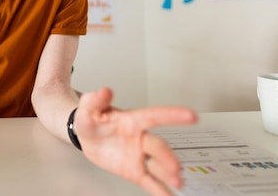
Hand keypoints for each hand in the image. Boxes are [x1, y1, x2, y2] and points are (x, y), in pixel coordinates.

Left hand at [74, 88, 196, 195]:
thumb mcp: (89, 106)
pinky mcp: (135, 171)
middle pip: (157, 146)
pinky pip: (150, 182)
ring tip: (178, 182)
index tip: (191, 116)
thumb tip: (105, 90)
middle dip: (167, 156)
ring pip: (157, 165)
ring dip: (168, 174)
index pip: (154, 116)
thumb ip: (96, 99)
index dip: (172, 115)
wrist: (86, 136)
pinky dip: (161, 191)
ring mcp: (139, 156)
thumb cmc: (91, 118)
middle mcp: (141, 138)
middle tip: (175, 167)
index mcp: (132, 120)